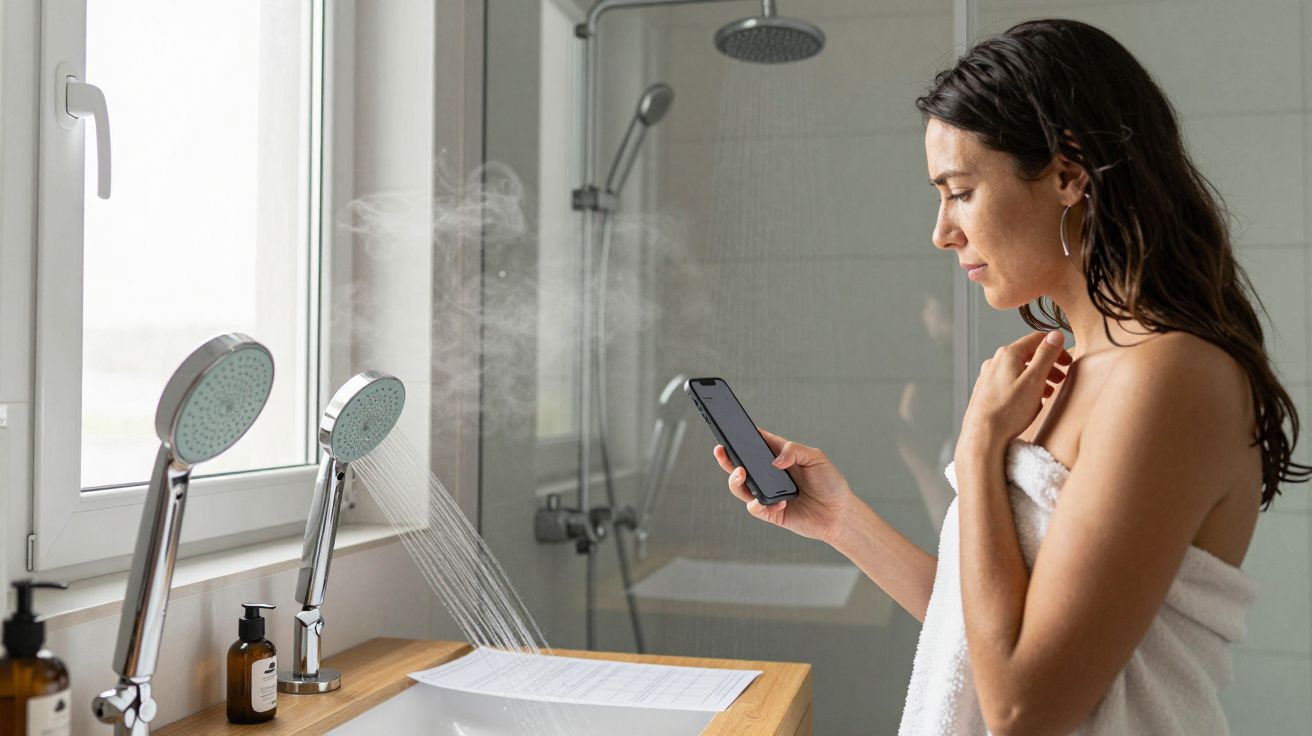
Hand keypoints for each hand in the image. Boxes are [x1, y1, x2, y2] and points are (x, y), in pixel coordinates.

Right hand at [713, 428, 857, 545]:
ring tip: (741, 473)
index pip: (756, 444)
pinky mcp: (771, 513)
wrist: (841, 515)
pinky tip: (775, 503)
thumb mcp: (816, 458)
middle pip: (740, 465)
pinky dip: (759, 504)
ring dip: (735, 480)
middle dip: (726, 458)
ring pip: (741, 487)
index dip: (742, 436)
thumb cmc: (831, 483)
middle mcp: (770, 475)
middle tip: (721, 450)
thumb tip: (774, 460)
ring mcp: (768, 494)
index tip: (730, 429)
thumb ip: (795, 451)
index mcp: (779, 457)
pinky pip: (755, 508)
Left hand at [960, 330, 1072, 450]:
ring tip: (1049, 392)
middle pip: (1027, 354)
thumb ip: (1046, 356)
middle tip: (1061, 378)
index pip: (1037, 339)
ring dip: (1037, 376)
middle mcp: (994, 362)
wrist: (982, 436)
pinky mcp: (986, 391)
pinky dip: (1024, 386)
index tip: (1067, 362)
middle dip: (1048, 364)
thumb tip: (1056, 334)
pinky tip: (1031, 401)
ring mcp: (988, 377)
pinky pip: (1009, 382)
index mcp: (1007, 354)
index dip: (1056, 347)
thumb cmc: (1009, 411)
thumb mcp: (1034, 380)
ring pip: (1018, 369)